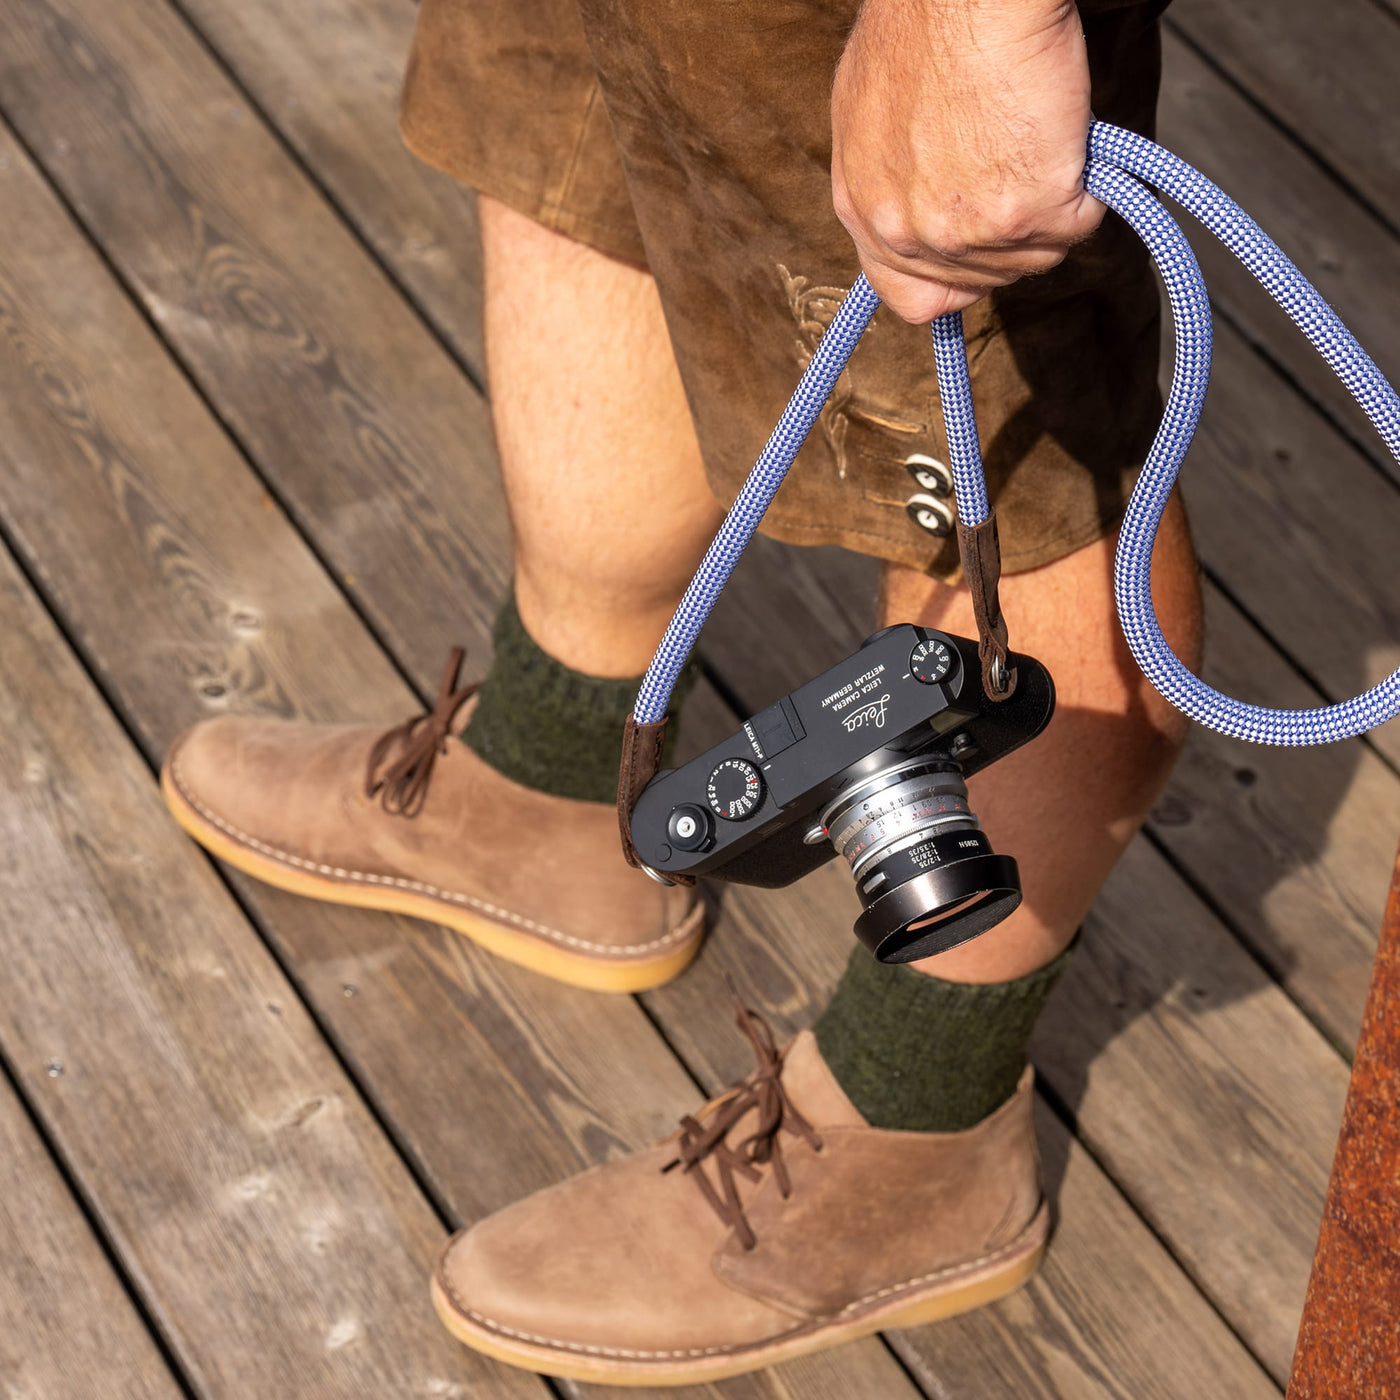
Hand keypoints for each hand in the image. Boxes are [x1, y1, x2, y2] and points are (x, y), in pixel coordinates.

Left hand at [831, 0, 1103, 322]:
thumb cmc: (924, 28)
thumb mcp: (869, 116)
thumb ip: (892, 180)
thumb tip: (923, 203)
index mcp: (867, 212)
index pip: (912, 297)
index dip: (954, 280)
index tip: (979, 255)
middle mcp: (909, 235)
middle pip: (985, 279)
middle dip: (1012, 231)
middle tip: (1019, 165)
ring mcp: (965, 233)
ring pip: (1036, 256)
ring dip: (1051, 204)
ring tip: (1035, 139)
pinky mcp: (1024, 216)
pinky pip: (1078, 225)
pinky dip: (1086, 186)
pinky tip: (1062, 139)